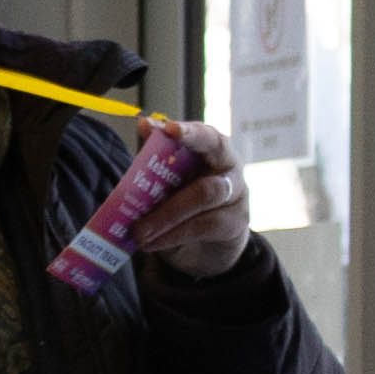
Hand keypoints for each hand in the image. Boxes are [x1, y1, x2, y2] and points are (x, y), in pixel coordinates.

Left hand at [130, 118, 256, 278]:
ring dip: (166, 213)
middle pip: (214, 152)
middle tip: (143, 175)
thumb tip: (144, 125)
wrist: (205, 248)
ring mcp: (236, 194)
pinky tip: (151, 243)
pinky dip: (172, 235)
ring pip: (204, 194)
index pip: (206, 133)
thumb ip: (156, 157)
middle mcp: (230, 166)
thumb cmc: (183, 204)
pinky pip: (203, 225)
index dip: (189, 131)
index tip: (167, 128)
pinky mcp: (234, 224)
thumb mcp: (168, 181)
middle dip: (174, 166)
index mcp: (213, 149)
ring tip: (138, 231)